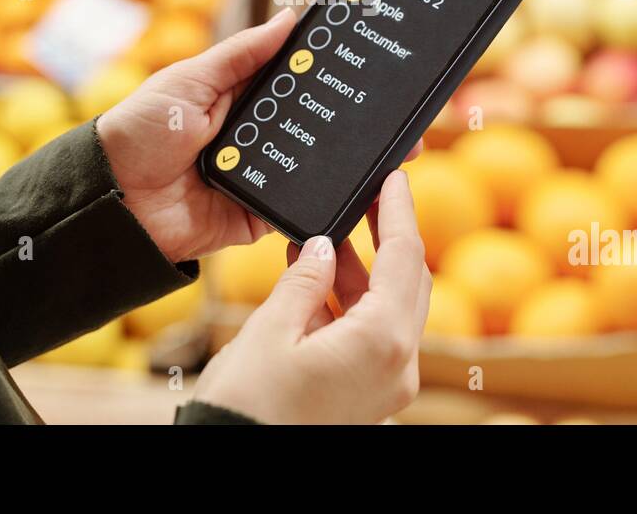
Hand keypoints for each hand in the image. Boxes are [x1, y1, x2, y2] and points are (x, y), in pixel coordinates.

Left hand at [98, 9, 421, 263]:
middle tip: (406, 115)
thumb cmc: (141, 130)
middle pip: (318, 126)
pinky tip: (364, 193)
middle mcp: (258, 136)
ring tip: (400, 152)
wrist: (112, 201)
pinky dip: (326, 204)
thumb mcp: (190, 79)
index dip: (334, 72)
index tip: (375, 60)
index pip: (299, 80)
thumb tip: (290, 16)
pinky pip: (299, 210)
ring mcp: (261, 177)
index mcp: (242, 97)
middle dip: (359, 122)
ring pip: (317, 169)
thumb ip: (242, 54)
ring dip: (353, 163)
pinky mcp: (258, 217)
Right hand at [190, 170, 432, 423]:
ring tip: (317, 236)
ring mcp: (384, 383)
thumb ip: (303, 281)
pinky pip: (367, 334)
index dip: (400, 211)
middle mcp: (397, 364)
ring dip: (355, 270)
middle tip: (365, 197)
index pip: (405, 257)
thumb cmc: (248, 406)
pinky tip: (308, 277)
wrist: (230, 460)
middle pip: (405, 281)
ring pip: (385, 307)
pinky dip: (343, 302)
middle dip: (384, 237)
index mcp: (383, 341)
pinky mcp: (364, 394)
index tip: (396, 176)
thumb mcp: (270, 329)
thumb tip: (320, 247)